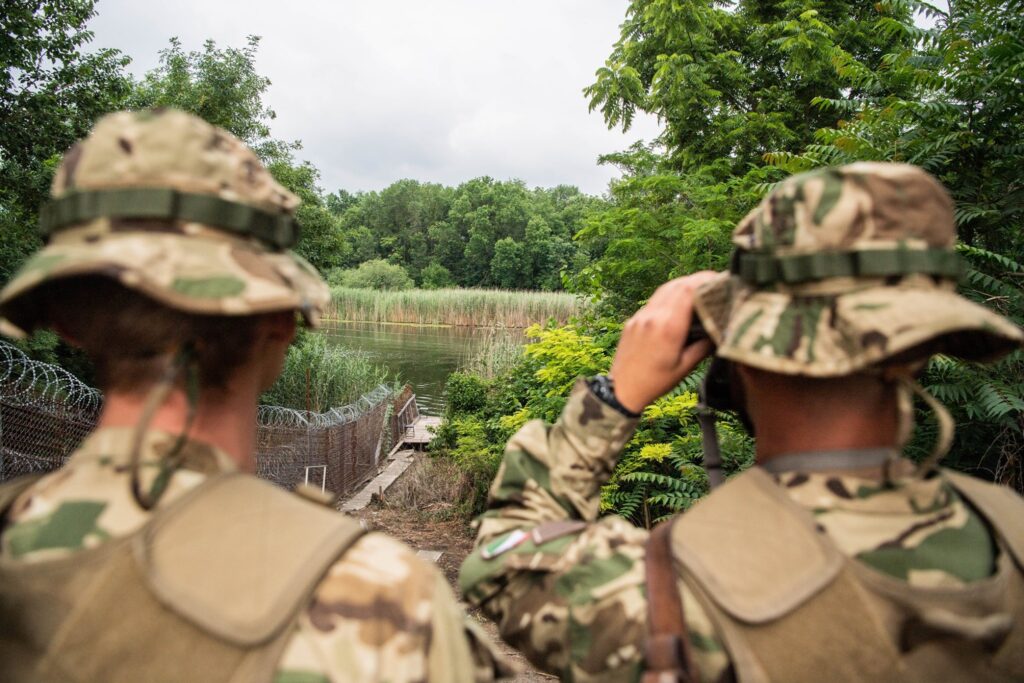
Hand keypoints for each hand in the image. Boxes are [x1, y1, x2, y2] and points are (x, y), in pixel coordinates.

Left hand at [608, 272, 717, 412]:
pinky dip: (670, 295)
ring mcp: (640, 316)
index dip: (706, 280)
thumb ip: (704, 346)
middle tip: (714, 283)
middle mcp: (653, 316)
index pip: (688, 290)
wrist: (622, 389)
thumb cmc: (655, 382)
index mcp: (669, 327)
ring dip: (683, 285)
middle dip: (697, 280)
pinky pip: (654, 300)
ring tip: (699, 289)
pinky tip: (679, 303)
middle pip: (677, 284)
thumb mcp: (685, 367)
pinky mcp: (633, 319)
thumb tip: (719, 329)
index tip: (720, 280)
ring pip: (664, 289)